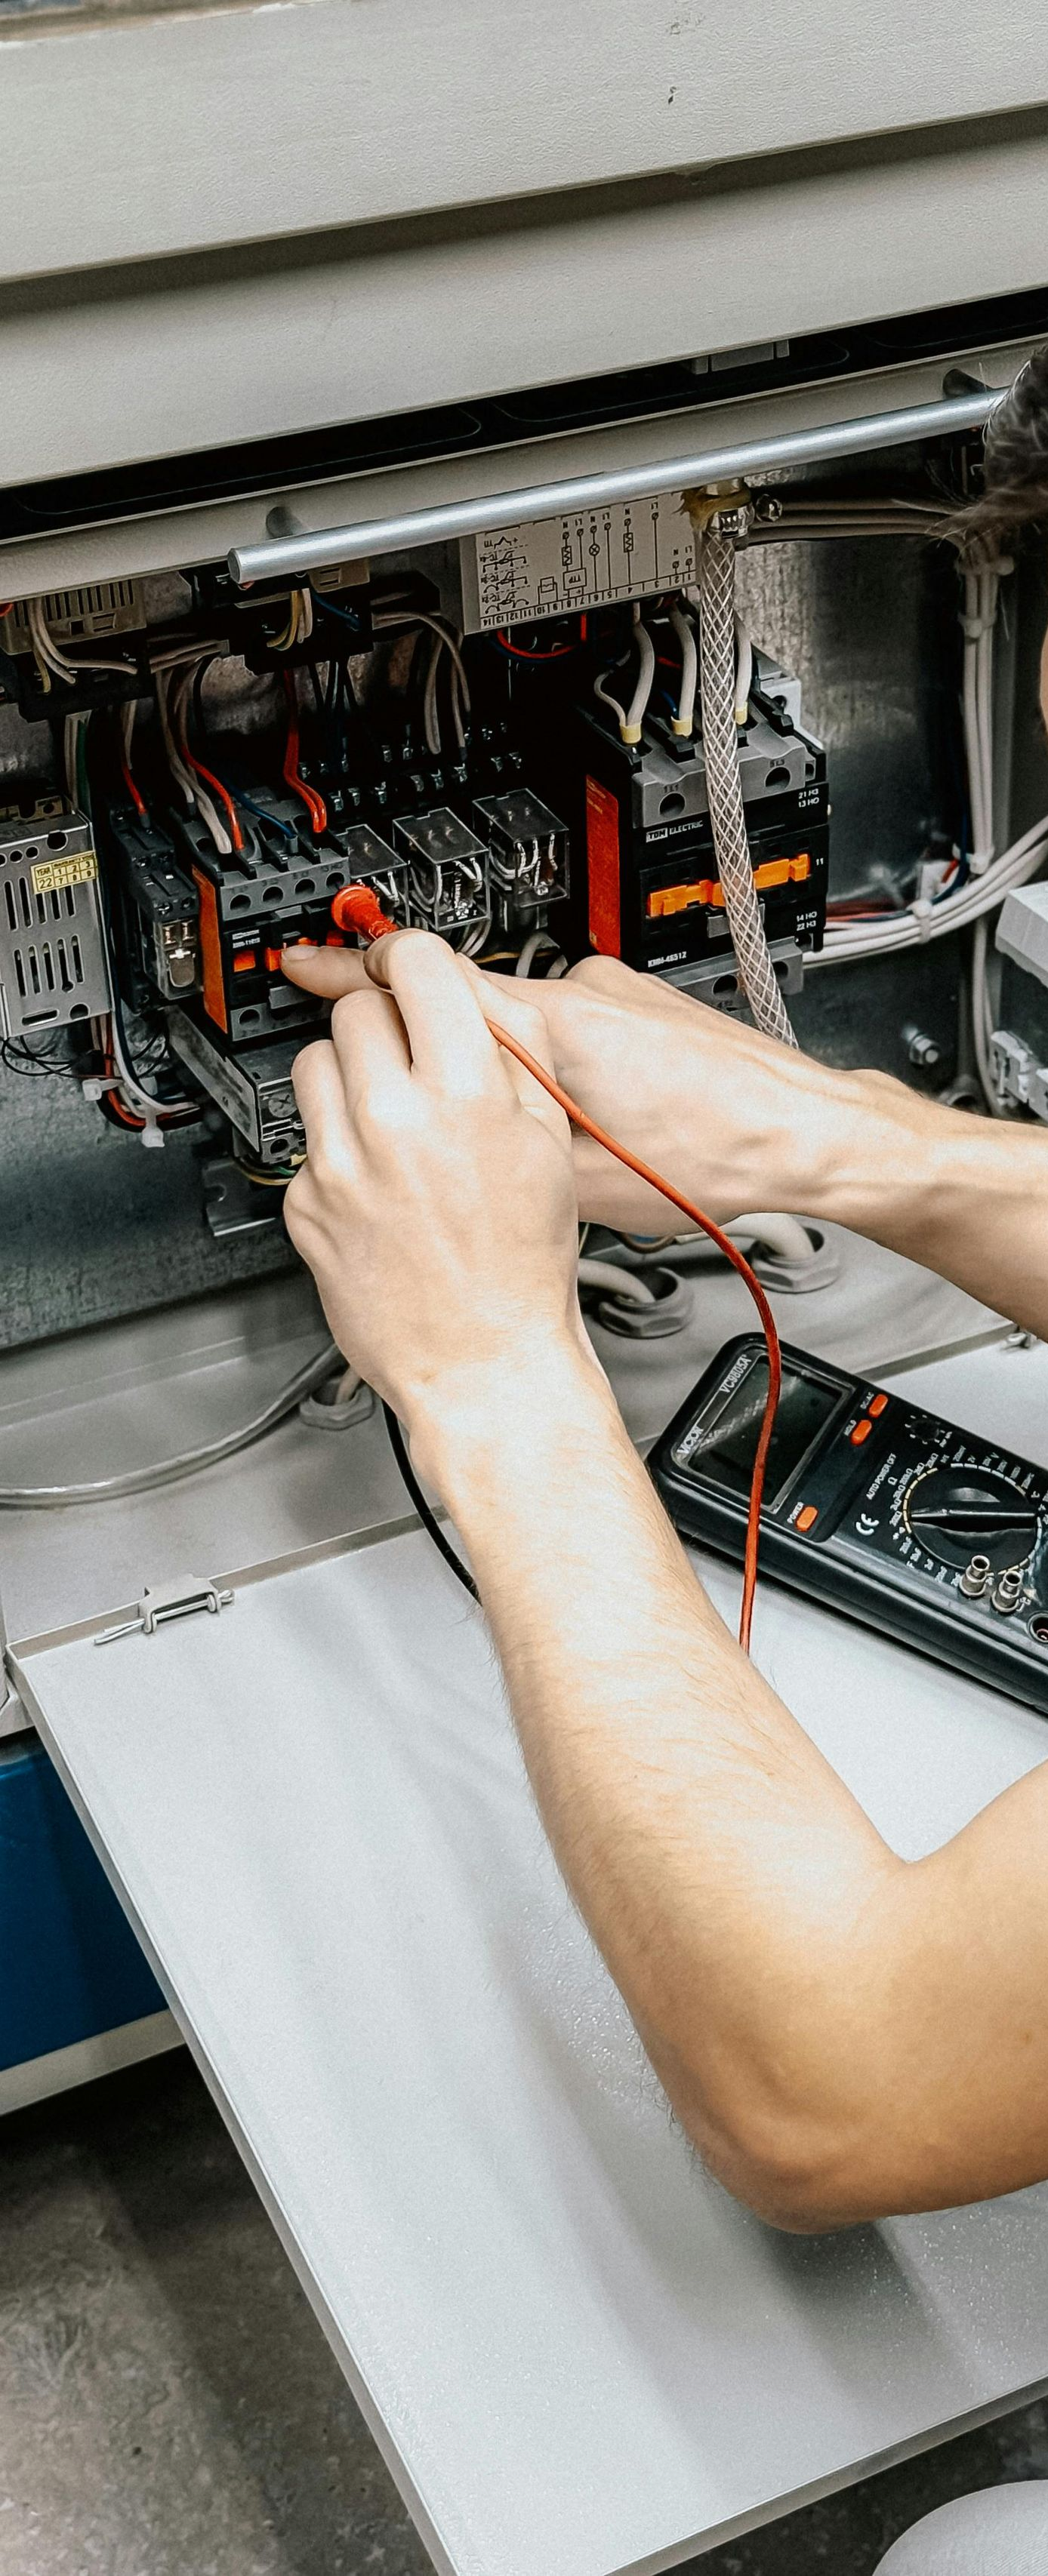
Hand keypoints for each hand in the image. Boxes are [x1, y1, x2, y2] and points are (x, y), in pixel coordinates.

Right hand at [284, 944, 895, 1233]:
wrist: (808, 1139)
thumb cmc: (717, 1163)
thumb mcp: (580, 1184)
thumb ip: (504, 1144)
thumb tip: (448, 1138)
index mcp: (551, 1030)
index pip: (426, 980)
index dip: (354, 974)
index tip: (307, 963)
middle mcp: (580, 993)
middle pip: (465, 998)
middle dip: (427, 1036)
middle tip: (392, 1066)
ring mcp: (614, 991)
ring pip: (522, 1019)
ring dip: (504, 1064)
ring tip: (525, 1127)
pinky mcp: (641, 1004)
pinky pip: (570, 1024)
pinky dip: (555, 1062)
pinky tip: (584, 1116)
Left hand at [285, 933, 587, 1477]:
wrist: (484, 1360)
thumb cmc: (522, 1266)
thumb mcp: (550, 1142)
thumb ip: (513, 1056)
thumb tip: (469, 999)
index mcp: (466, 1094)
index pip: (416, 966)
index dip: (411, 958)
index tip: (406, 965)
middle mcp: (394, 1120)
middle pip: (358, 1009)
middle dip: (385, 1024)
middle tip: (410, 1059)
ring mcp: (340, 1163)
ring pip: (317, 1063)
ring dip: (350, 1075)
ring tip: (388, 1117)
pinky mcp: (304, 1203)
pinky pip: (307, 1139)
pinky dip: (337, 1147)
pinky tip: (379, 1182)